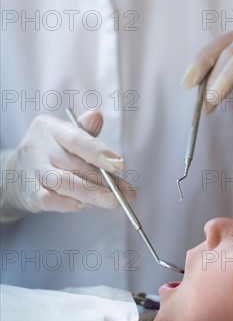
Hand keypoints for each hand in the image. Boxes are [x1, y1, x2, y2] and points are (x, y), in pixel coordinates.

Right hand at [1, 111, 135, 213]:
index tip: (120, 165)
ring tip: (113, 200)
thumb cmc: (53, 150)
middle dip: (105, 180)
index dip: (99, 153)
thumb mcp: (67, 134)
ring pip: (65, 184)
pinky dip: (74, 204)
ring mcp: (33, 171)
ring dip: (93, 194)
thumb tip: (97, 116)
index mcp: (49, 127)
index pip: (76, 139)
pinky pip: (54, 201)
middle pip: (75, 165)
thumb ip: (85, 131)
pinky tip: (88, 204)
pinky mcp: (31, 192)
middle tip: (126, 191)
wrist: (18, 171)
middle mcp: (38, 147)